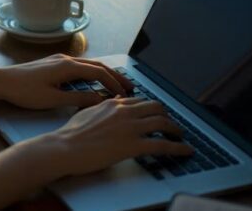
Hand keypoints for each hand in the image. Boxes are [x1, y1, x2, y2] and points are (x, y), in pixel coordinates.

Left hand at [0, 54, 134, 109]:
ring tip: (115, 84)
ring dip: (104, 73)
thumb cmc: (24, 91)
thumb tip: (100, 100)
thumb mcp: (53, 99)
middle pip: (97, 65)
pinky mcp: (53, 63)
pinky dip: (91, 73)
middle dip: (115, 75)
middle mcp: (66, 59)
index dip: (114, 83)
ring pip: (88, 64)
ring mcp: (59, 59)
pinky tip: (93, 81)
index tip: (125, 94)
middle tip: (130, 86)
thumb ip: (78, 99)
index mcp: (68, 66)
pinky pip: (79, 66)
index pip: (99, 73)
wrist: (2, 81)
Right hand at [44, 97, 193, 176]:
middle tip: (171, 124)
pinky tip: (185, 151)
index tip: (156, 114)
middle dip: (167, 115)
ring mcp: (130, 127)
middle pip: (156, 108)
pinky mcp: (133, 145)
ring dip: (176, 130)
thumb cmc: (71, 133)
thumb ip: (102, 106)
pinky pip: (163, 145)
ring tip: (180, 136)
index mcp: (114, 104)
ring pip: (163, 123)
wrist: (65, 147)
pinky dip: (178, 148)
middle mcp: (125, 111)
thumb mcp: (87, 112)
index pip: (140, 101)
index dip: (152, 108)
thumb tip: (112, 102)